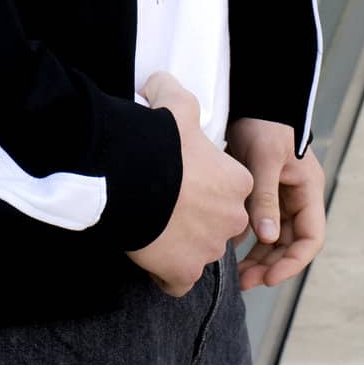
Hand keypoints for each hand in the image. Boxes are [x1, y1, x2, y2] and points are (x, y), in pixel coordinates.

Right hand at [126, 71, 253, 296]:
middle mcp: (231, 219)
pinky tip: (150, 251)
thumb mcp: (173, 103)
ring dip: (182, 242)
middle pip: (219, 221)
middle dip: (199, 215)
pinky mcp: (183, 273)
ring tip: (153, 222)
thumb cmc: (156, 140)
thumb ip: (176, 92)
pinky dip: (167, 272)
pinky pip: (179, 280)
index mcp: (237, 182)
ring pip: (200, 249)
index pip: (230, 187)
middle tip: (167, 200)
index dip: (205, 181)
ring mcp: (208, 250)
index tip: (182, 175)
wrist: (126, 175)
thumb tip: (162, 84)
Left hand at [226, 117, 324, 289]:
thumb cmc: (263, 123)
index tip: (270, 277)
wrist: (250, 100)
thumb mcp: (265, 158)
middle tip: (246, 282)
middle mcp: (296, 198)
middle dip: (270, 265)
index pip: (310, 238)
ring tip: (237, 275)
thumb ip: (265, 197)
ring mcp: (278, 196)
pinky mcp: (258, 191)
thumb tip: (267, 239)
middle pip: (289, 243)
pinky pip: (256, 222)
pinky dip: (245, 237)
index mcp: (308, 192)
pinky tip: (228, 248)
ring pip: (272, 237)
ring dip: (258, 256)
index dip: (293, 262)